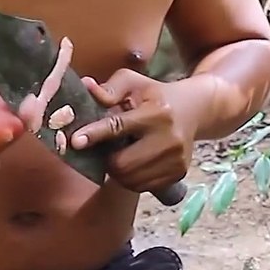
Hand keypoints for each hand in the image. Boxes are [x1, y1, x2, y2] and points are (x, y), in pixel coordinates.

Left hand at [70, 69, 199, 194]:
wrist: (193, 110)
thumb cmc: (156, 96)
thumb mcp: (134, 82)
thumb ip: (110, 88)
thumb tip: (86, 88)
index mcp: (157, 112)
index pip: (119, 126)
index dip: (95, 134)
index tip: (76, 141)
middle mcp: (170, 138)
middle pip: (122, 163)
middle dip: (107, 159)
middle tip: (107, 149)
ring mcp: (176, 159)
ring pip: (130, 179)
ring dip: (118, 170)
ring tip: (123, 153)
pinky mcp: (178, 173)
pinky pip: (142, 186)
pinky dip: (131, 178)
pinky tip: (135, 162)